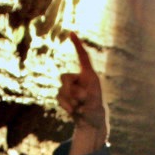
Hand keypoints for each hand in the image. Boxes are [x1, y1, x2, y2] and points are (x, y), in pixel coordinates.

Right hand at [57, 31, 106, 152]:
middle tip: (82, 100)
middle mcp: (77, 77)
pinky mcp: (63, 95)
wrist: (92, 121)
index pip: (82, 56)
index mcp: (88, 74)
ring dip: (70, 101)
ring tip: (80, 108)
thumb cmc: (96, 108)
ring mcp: (68, 86)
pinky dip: (66, 105)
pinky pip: (59, 98)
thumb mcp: (92, 99)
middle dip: (70, 90)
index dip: (77, 44)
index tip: (71, 33)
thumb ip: (80, 93)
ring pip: (61, 90)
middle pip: (64, 77)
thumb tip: (68, 93)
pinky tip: (74, 111)